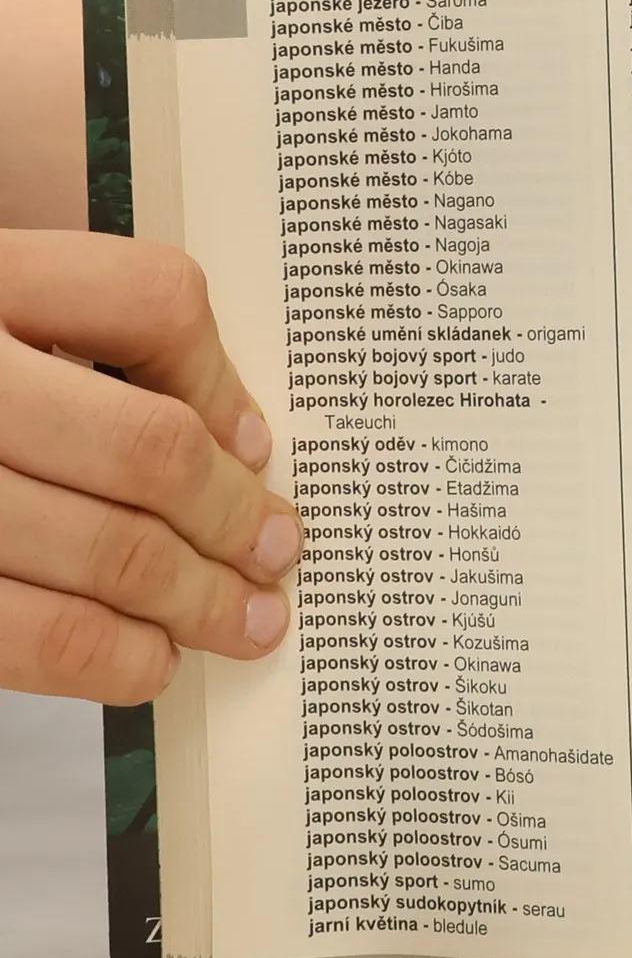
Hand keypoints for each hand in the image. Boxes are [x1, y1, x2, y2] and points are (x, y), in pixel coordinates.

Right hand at [0, 231, 299, 703]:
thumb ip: (80, 342)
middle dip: (234, 519)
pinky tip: (148, 660)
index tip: (254, 446)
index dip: (224, 381)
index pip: (150, 297)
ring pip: (108, 545)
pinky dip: (113, 656)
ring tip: (240, 621)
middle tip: (277, 554)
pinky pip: (30, 632)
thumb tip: (235, 440)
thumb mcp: (4, 319)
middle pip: (149, 444)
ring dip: (197, 598)